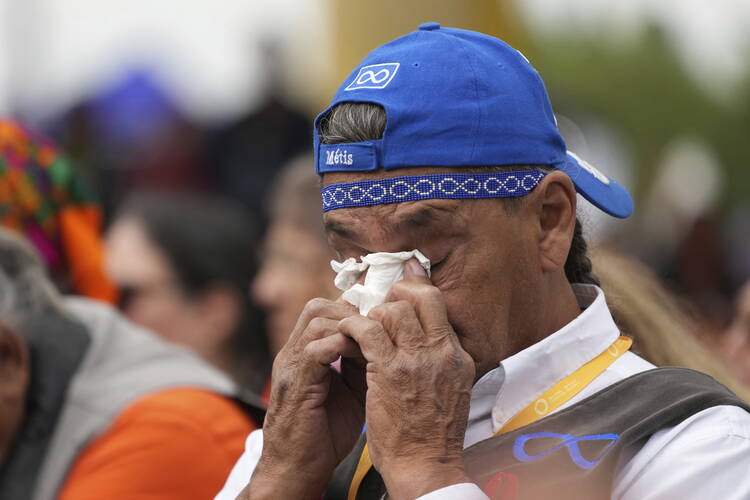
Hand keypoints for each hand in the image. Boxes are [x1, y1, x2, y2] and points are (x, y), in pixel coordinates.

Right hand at [244, 298, 365, 499]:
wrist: (295, 471)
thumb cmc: (324, 436)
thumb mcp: (350, 392)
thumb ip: (362, 365)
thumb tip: (388, 343)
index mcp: (305, 353)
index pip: (326, 311)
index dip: (354, 311)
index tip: (381, 320)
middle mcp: (294, 353)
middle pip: (319, 307)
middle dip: (353, 313)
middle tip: (379, 330)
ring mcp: (291, 366)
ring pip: (317, 320)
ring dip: (350, 327)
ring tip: (374, 344)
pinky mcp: (295, 383)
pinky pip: (316, 349)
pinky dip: (343, 347)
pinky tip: (365, 359)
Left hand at [338, 259, 475, 499]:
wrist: (426, 467)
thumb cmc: (432, 435)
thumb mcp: (452, 390)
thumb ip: (442, 361)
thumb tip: (429, 340)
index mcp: (458, 356)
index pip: (439, 305)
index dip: (417, 290)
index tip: (402, 285)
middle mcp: (442, 352)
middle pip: (421, 297)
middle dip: (396, 293)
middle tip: (378, 303)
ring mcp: (417, 360)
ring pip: (393, 310)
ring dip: (371, 313)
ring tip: (360, 326)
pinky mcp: (390, 371)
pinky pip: (368, 330)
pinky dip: (352, 325)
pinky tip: (346, 331)